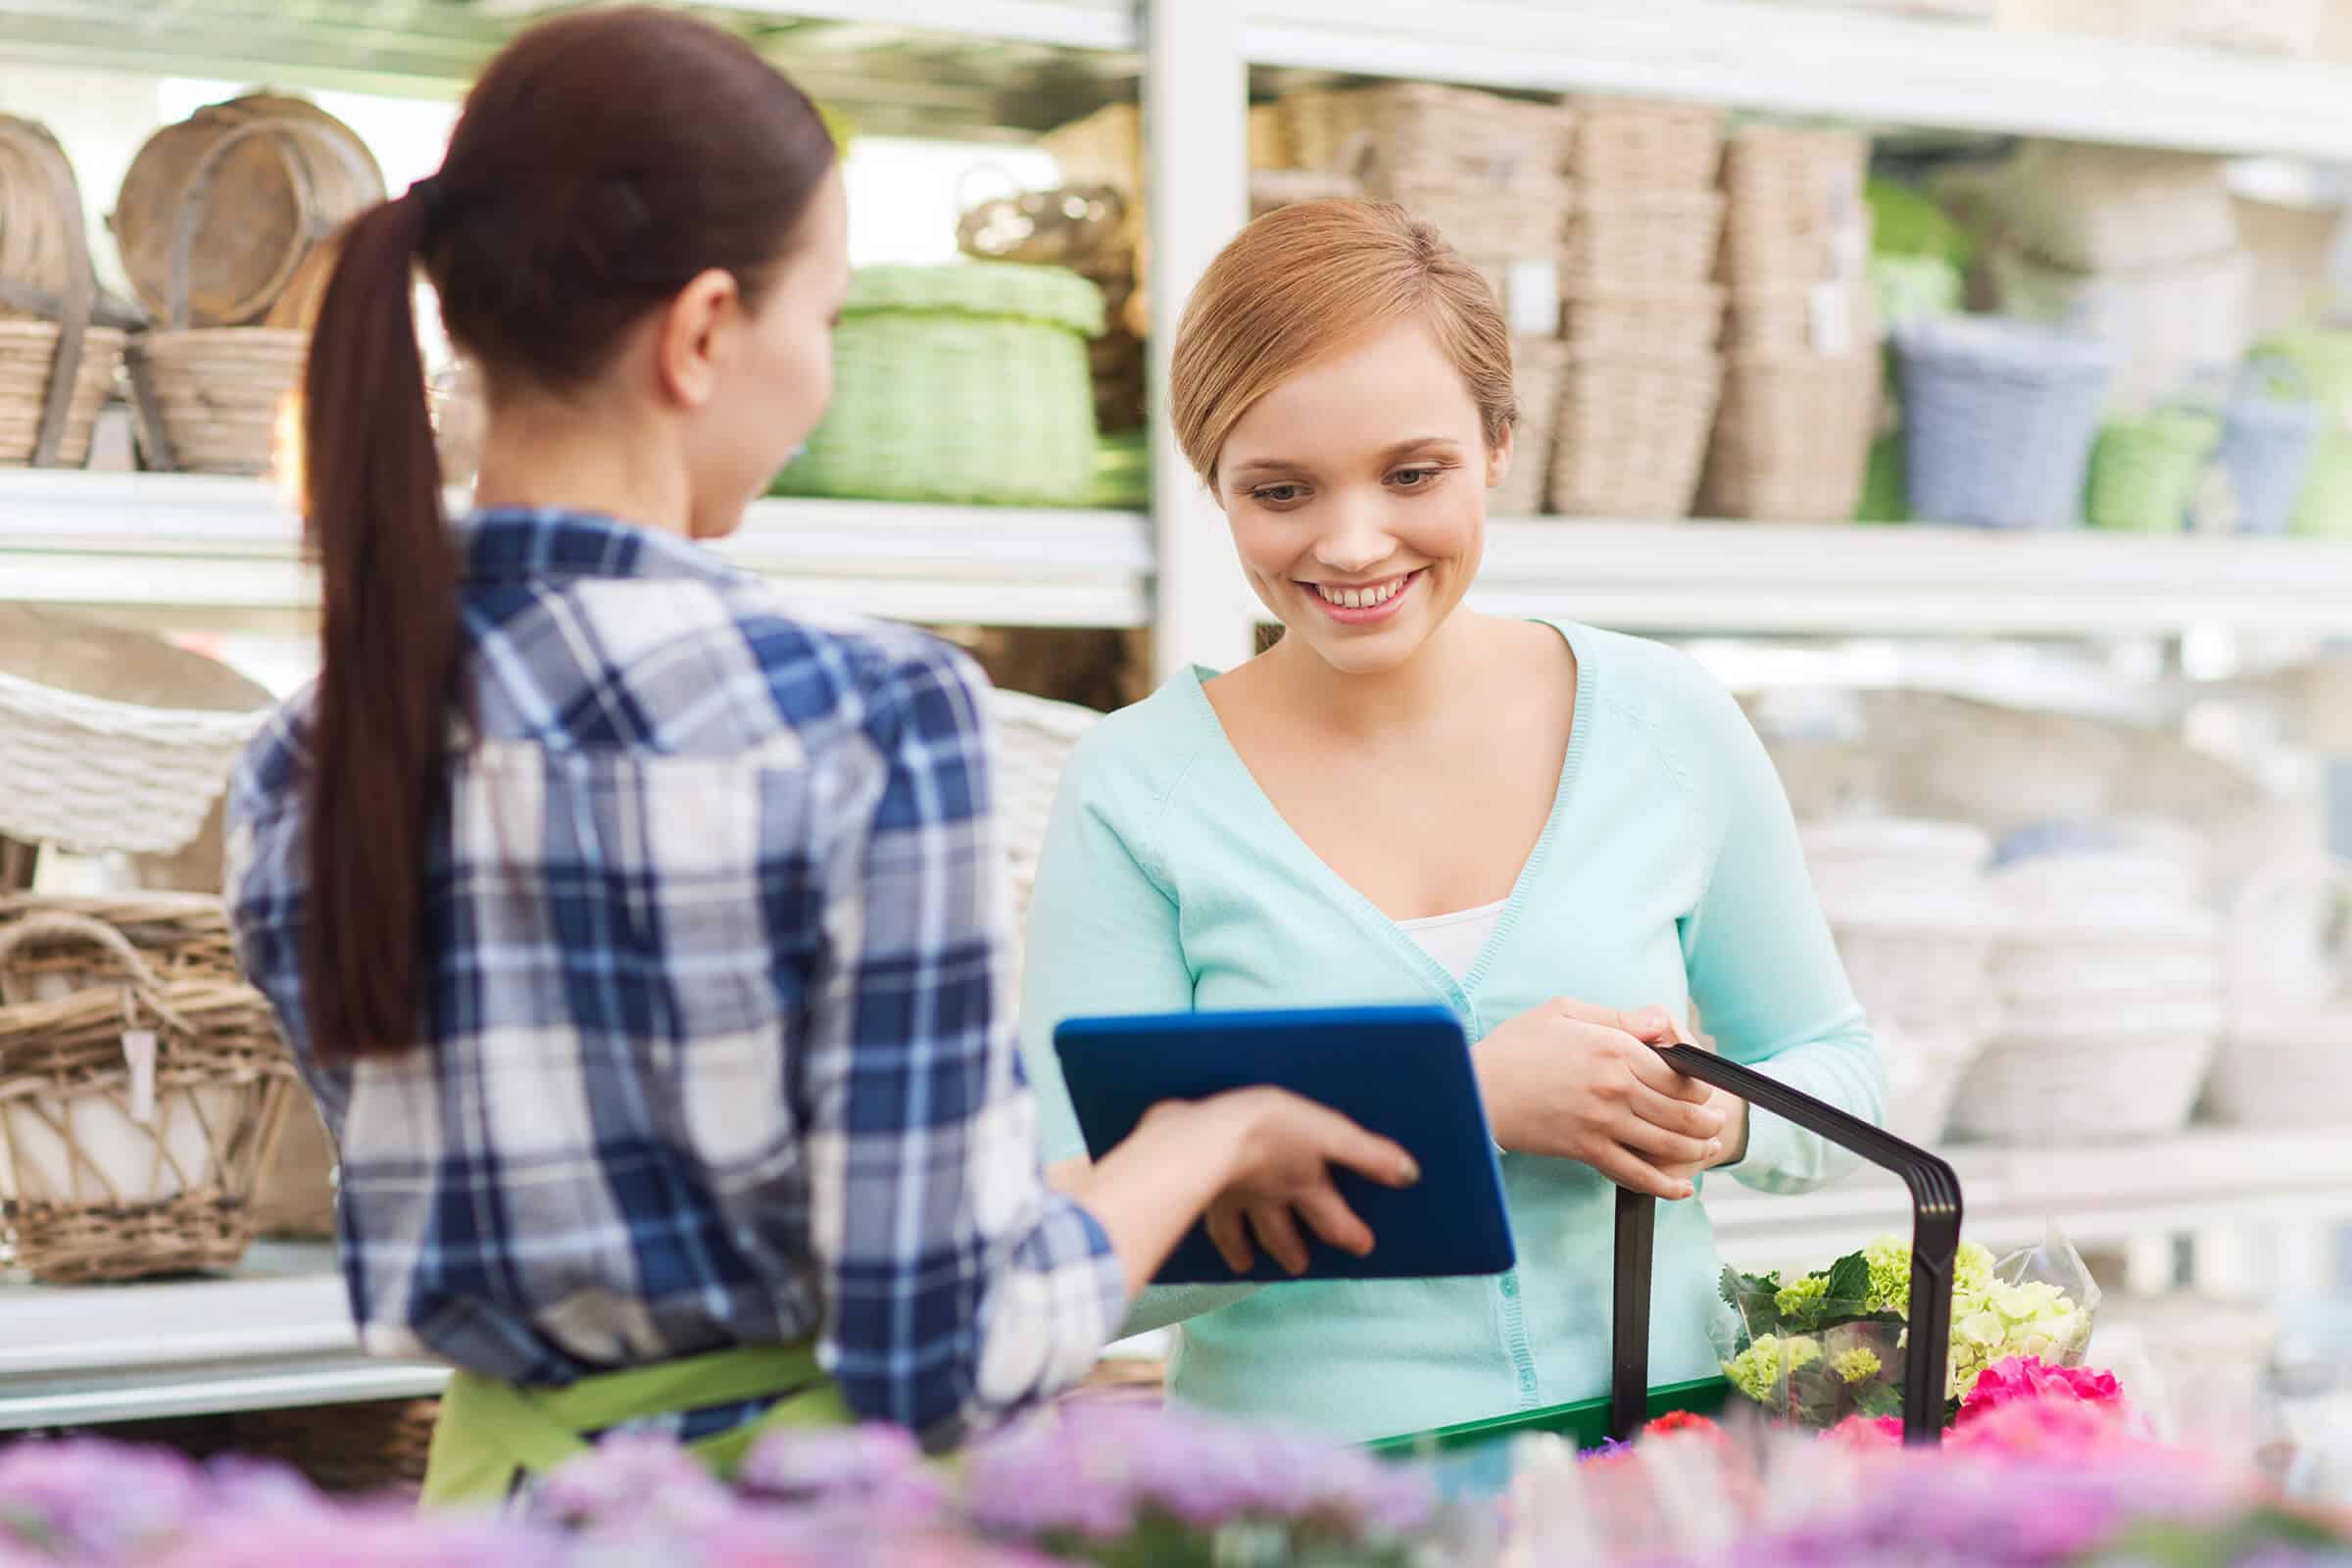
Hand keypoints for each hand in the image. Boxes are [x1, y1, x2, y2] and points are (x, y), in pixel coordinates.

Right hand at [1175, 1088, 1419, 1276]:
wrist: (1204, 1137)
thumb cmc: (1269, 1129)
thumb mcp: (1328, 1133)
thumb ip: (1367, 1155)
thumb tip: (1410, 1176)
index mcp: (1302, 1184)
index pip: (1332, 1218)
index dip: (1349, 1232)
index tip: (1363, 1248)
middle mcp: (1267, 1198)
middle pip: (1282, 1231)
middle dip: (1291, 1249)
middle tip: (1299, 1268)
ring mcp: (1231, 1196)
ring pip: (1239, 1230)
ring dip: (1245, 1247)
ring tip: (1245, 1263)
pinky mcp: (1199, 1185)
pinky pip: (1207, 1217)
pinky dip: (1210, 1230)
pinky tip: (1201, 1223)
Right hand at [1471, 998, 1728, 1199]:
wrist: (1475, 1089)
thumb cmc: (1515, 1047)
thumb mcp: (1564, 1012)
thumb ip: (1619, 1018)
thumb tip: (1662, 1024)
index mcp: (1614, 1046)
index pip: (1677, 1070)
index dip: (1698, 1082)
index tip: (1702, 1087)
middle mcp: (1616, 1085)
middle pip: (1681, 1109)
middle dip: (1707, 1119)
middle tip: (1716, 1122)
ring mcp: (1603, 1121)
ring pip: (1668, 1141)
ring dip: (1697, 1148)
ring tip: (1710, 1147)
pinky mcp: (1587, 1150)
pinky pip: (1636, 1172)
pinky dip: (1665, 1184)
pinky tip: (1681, 1189)